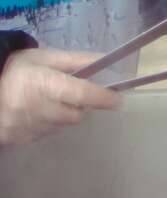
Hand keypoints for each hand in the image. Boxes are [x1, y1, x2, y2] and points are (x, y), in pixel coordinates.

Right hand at [0, 48, 120, 145]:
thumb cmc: (18, 69)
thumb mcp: (46, 57)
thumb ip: (76, 61)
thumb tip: (105, 59)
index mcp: (43, 83)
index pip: (80, 94)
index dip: (102, 98)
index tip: (117, 100)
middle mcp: (35, 108)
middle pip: (75, 115)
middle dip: (81, 105)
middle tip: (73, 93)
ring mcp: (26, 127)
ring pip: (62, 126)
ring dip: (64, 114)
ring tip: (51, 100)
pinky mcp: (19, 139)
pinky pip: (46, 134)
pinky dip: (49, 123)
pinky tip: (38, 111)